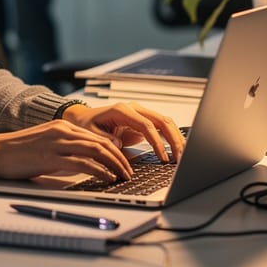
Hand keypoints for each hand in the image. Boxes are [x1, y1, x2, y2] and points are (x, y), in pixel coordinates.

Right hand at [0, 119, 134, 181]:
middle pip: (101, 141)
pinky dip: (99, 170)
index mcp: (61, 126)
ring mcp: (56, 143)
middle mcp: (61, 130)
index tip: (124, 162)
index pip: (97, 136)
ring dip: (114, 164)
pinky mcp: (50, 157)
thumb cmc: (17, 152)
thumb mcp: (45, 145)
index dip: (114, 150)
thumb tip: (85, 163)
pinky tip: (107, 178)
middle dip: (120, 158)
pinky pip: (82, 163)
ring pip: (96, 150)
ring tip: (123, 176)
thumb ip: (65, 150)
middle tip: (129, 171)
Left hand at [62, 102, 184, 163]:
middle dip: (173, 139)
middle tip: (179, 158)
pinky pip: (161, 127)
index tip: (162, 157)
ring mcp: (140, 113)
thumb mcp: (91, 133)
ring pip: (165, 122)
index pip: (146, 125)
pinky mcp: (143, 120)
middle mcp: (134, 109)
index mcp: (122, 110)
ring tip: (181, 156)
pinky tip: (177, 149)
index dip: (157, 141)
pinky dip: (171, 136)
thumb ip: (104, 139)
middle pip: (161, 121)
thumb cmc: (87, 124)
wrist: (85, 117)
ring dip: (176, 138)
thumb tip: (118, 144)